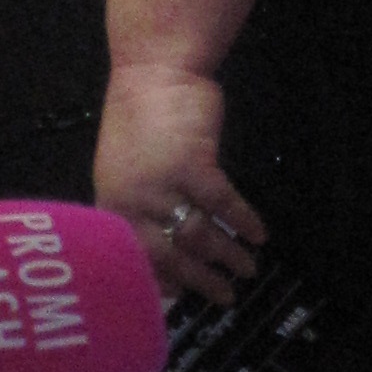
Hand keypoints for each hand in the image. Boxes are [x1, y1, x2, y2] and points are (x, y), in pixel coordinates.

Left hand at [95, 64, 266, 304]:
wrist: (153, 71)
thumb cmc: (139, 120)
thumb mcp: (122, 170)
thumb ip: (134, 209)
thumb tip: (158, 250)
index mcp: (112, 205)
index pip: (134, 258)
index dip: (160, 282)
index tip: (181, 299)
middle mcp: (133, 201)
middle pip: (170, 255)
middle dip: (200, 281)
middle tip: (224, 296)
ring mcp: (163, 184)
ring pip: (199, 234)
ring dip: (228, 255)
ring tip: (247, 268)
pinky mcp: (193, 164)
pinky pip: (223, 203)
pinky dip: (244, 221)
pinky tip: (259, 233)